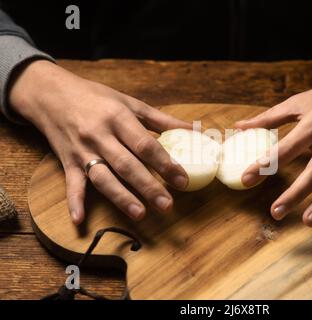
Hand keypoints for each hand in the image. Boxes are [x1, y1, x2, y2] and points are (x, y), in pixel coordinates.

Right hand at [9, 60, 190, 223]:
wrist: (51, 94)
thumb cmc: (96, 97)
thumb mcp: (130, 102)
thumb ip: (162, 120)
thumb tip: (195, 130)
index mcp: (118, 118)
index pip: (145, 145)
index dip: (165, 163)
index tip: (182, 180)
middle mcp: (100, 136)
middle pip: (127, 165)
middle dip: (148, 186)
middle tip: (167, 204)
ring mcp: (82, 151)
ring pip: (103, 178)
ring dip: (121, 197)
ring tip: (140, 213)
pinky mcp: (68, 162)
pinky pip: (71, 183)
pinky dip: (74, 201)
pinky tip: (79, 219)